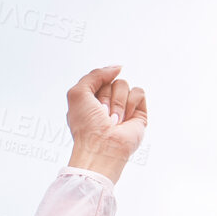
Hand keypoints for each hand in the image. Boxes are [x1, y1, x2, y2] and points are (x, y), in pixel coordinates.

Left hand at [65, 65, 147, 182]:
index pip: (99, 78)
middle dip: (105, 97)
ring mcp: (123, 107)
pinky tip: (125, 120)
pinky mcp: (138, 112)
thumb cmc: (86, 126)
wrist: (101, 147)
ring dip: (117, 103)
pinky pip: (139, 92)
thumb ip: (94, 74)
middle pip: (111, 80)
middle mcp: (107, 103)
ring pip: (124, 85)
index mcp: (91, 100)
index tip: (91, 105)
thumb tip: (117, 68)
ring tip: (113, 121)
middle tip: (102, 115)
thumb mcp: (77, 93)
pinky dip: (130, 104)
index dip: (95, 88)